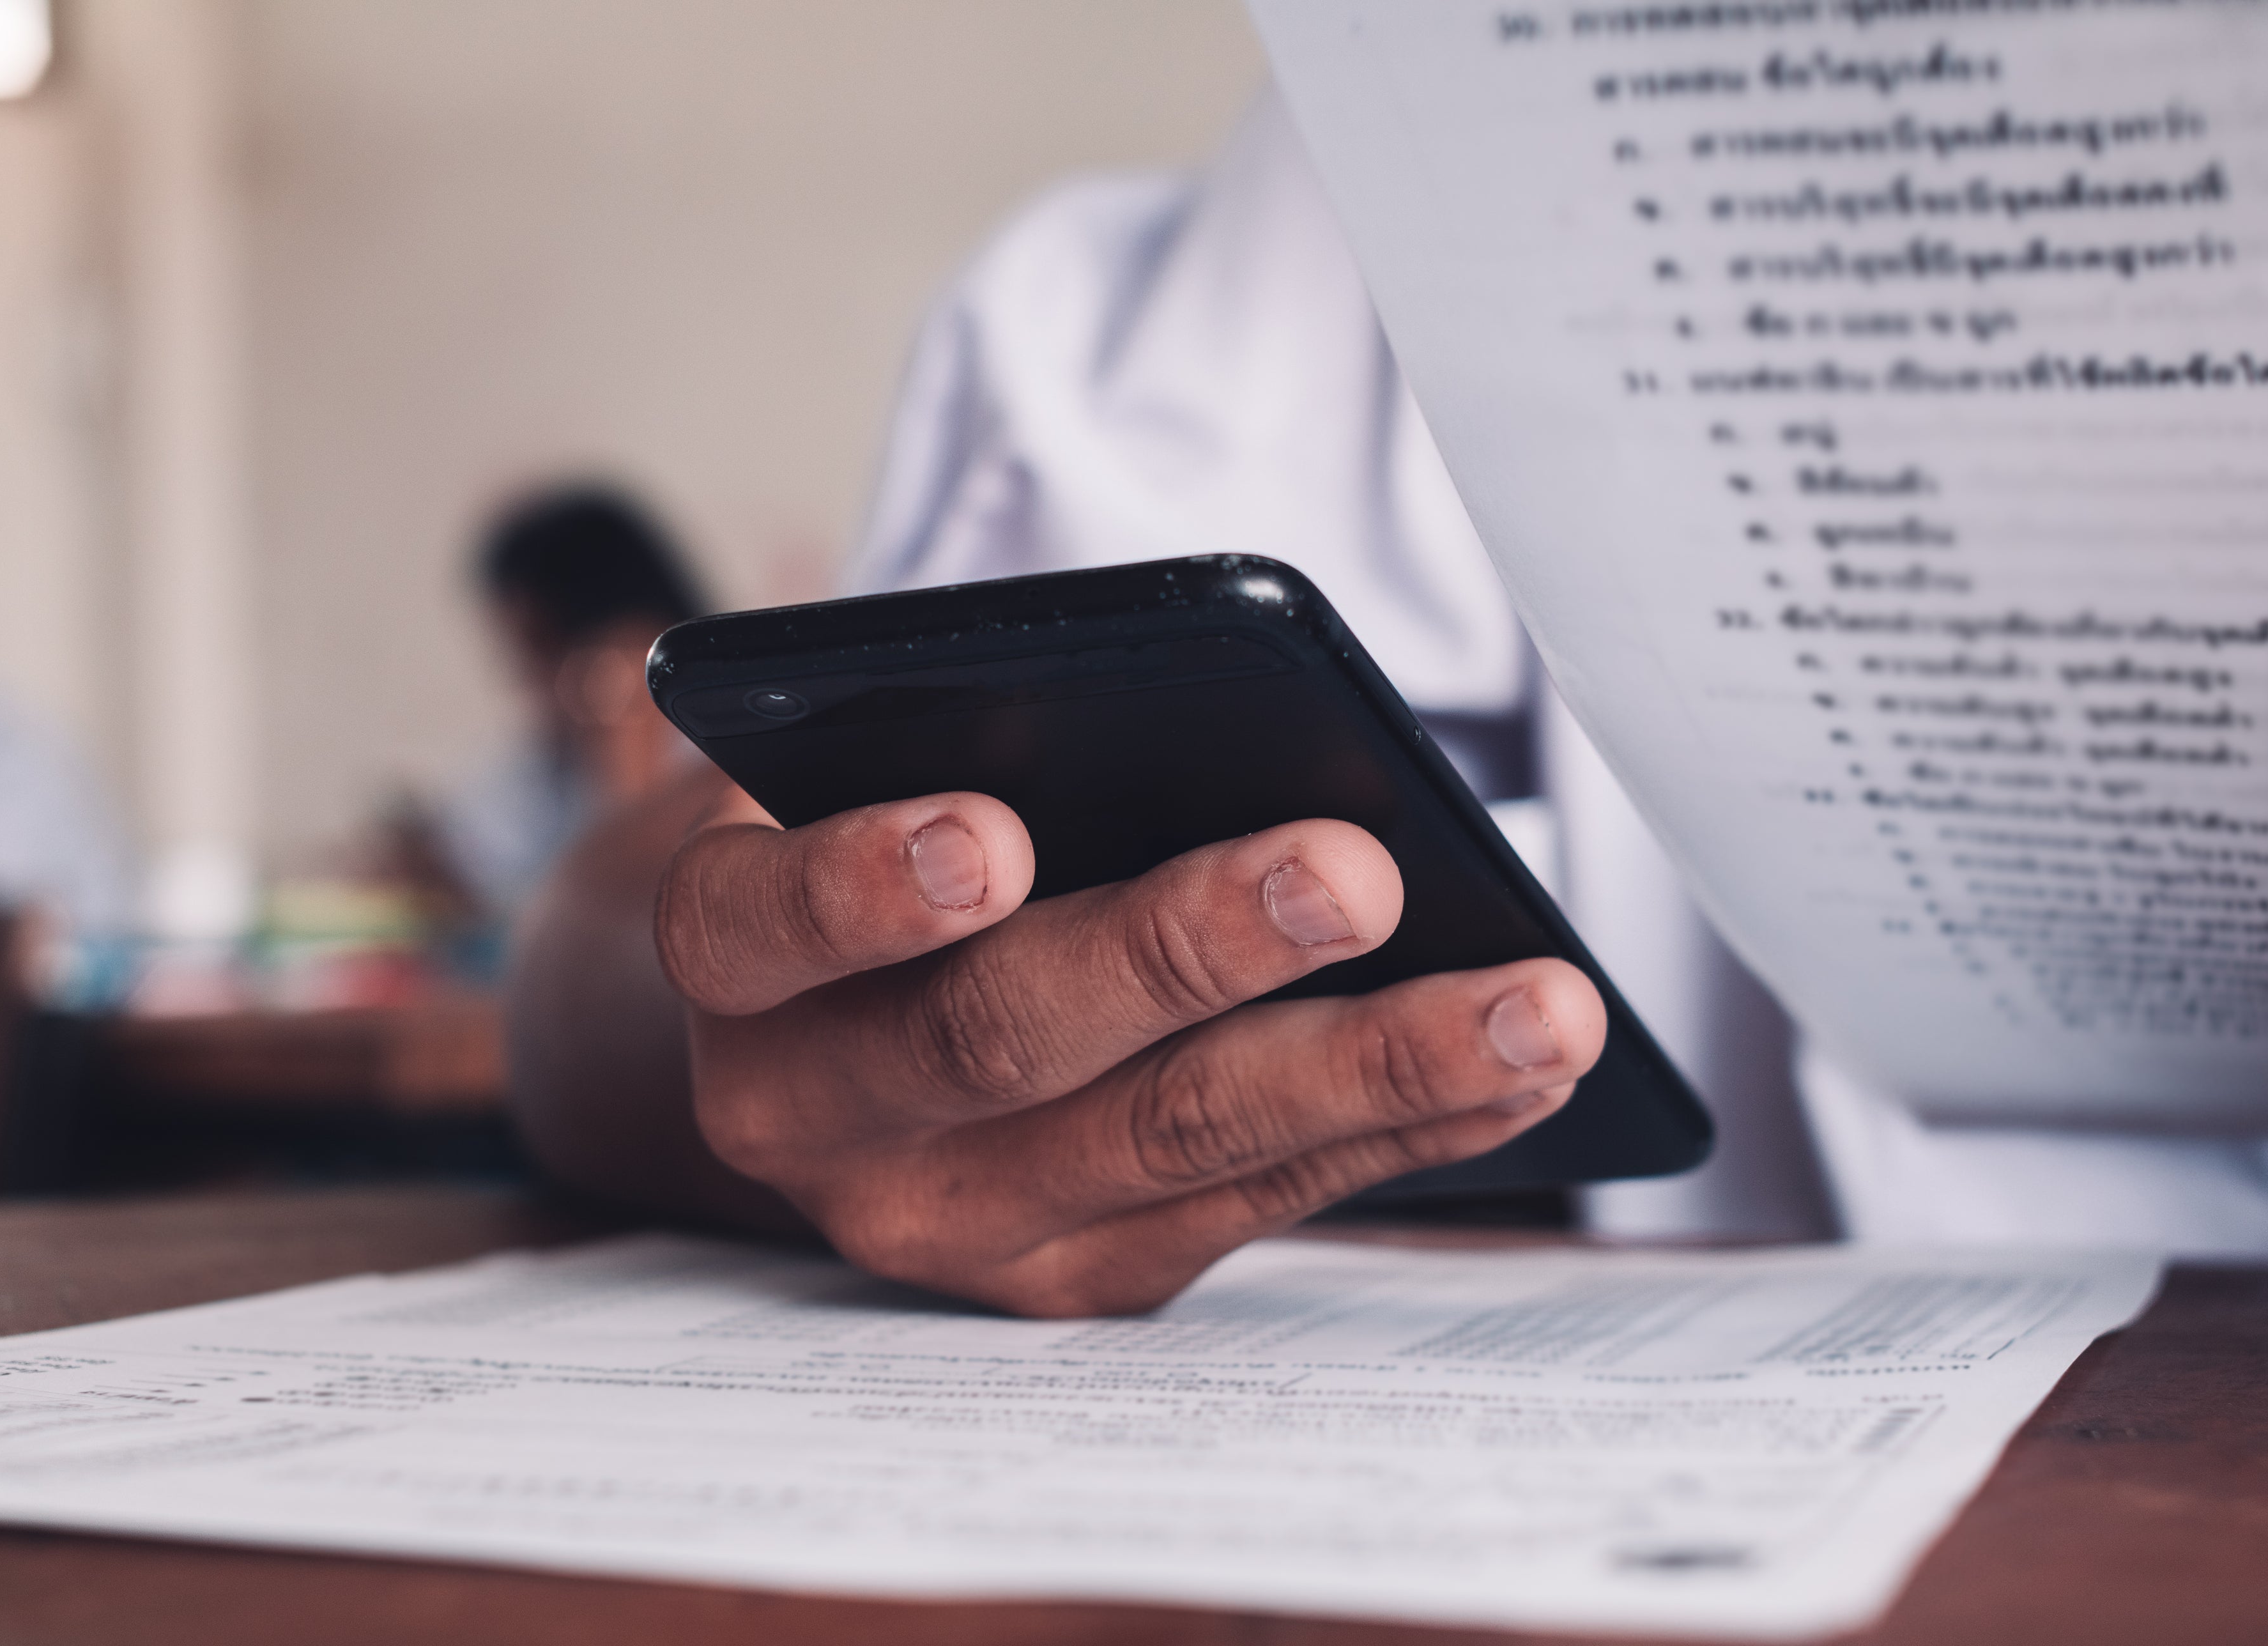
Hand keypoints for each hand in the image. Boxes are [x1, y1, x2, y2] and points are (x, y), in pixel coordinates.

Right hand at [655, 787, 1606, 1315]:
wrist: (822, 1051)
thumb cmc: (873, 862)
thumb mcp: (859, 782)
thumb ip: (961, 752)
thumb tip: (1218, 735)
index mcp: (734, 969)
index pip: (757, 927)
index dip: (861, 888)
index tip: (989, 836)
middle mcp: (817, 1119)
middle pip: (1001, 1039)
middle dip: (1188, 951)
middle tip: (1351, 874)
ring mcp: (951, 1225)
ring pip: (1167, 1142)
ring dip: (1368, 1065)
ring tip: (1533, 1002)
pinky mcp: (1078, 1279)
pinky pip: (1257, 1203)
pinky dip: (1402, 1129)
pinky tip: (1521, 1067)